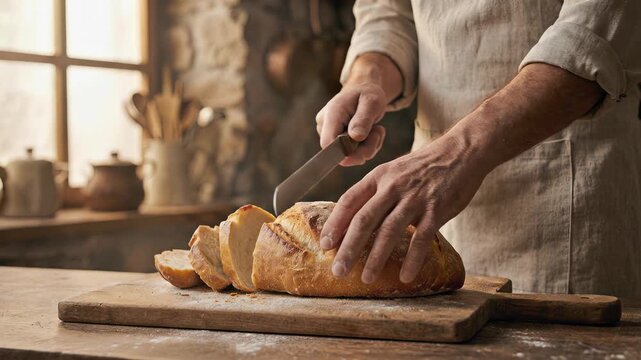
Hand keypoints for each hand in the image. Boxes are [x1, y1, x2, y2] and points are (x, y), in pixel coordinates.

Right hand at [315, 82, 386, 165]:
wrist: (363, 91)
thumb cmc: (367, 94)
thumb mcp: (371, 102)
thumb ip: (363, 120)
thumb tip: (356, 137)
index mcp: (332, 112)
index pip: (327, 143)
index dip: (343, 152)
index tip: (364, 150)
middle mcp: (325, 124)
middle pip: (339, 152)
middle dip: (363, 149)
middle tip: (378, 132)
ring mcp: (328, 133)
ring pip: (348, 155)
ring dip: (367, 148)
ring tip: (376, 130)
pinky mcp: (334, 140)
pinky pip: (351, 153)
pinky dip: (365, 147)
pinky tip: (370, 134)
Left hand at [319, 134, 490, 283]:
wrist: (461, 152)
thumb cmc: (423, 167)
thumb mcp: (393, 171)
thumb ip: (375, 192)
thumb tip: (353, 219)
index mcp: (379, 176)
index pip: (349, 201)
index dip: (335, 224)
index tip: (324, 244)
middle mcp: (393, 187)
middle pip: (364, 220)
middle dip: (349, 248)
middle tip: (338, 270)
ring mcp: (415, 198)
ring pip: (389, 231)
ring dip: (376, 258)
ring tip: (366, 278)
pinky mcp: (437, 209)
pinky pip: (421, 239)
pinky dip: (412, 259)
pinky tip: (405, 276)